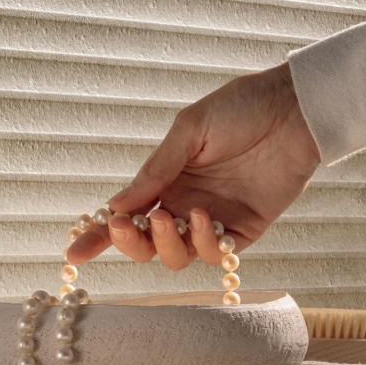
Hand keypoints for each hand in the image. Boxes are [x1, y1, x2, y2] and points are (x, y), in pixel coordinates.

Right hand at [66, 62, 320, 269]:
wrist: (293, 108)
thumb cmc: (239, 108)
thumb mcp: (189, 131)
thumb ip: (155, 170)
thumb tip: (115, 205)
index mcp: (166, 179)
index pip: (126, 213)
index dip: (99, 235)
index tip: (72, 252)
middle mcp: (185, 203)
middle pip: (147, 244)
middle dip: (130, 243)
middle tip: (127, 225)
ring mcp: (214, 219)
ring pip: (177, 256)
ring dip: (165, 244)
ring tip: (169, 218)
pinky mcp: (246, 229)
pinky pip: (215, 254)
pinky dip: (202, 243)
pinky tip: (204, 219)